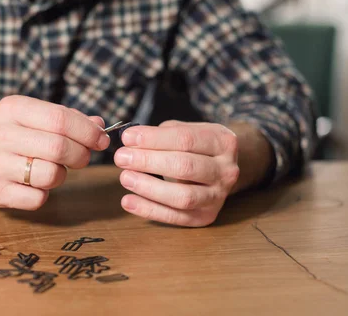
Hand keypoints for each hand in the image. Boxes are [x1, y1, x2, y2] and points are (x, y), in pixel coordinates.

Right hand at [0, 96, 109, 210]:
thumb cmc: (9, 136)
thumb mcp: (31, 117)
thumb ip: (66, 119)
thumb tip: (101, 126)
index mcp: (12, 108)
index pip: (60, 118)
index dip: (88, 131)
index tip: (101, 140)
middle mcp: (0, 134)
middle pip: (59, 147)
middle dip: (81, 154)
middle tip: (82, 158)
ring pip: (51, 174)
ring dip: (62, 175)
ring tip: (53, 169)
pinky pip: (38, 198)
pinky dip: (44, 194)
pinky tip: (34, 184)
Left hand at [113, 120, 239, 226]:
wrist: (221, 168)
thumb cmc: (197, 147)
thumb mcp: (187, 130)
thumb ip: (161, 134)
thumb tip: (130, 141)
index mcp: (223, 142)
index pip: (186, 139)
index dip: (154, 139)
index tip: (127, 137)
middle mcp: (226, 171)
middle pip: (184, 167)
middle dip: (148, 162)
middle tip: (121, 158)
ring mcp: (218, 196)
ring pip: (183, 196)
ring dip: (149, 188)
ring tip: (125, 177)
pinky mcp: (206, 216)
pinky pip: (175, 217)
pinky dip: (149, 210)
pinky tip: (128, 201)